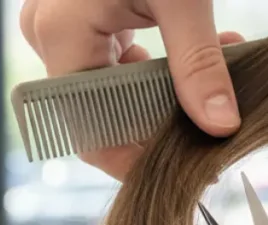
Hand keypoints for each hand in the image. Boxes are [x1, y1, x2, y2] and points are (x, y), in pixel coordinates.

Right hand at [19, 0, 243, 178]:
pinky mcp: (73, 17)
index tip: (190, 164)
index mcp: (61, 35)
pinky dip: (151, 66)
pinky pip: (107, 62)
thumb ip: (199, 63)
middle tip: (215, 115)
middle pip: (101, 115)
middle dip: (161, 119)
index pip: (91, 133)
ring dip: (163, 91)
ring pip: (108, 90)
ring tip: (218, 69)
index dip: (138, 160)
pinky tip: (191, 52)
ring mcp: (55, 26)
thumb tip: (220, 125)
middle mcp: (46, 36)